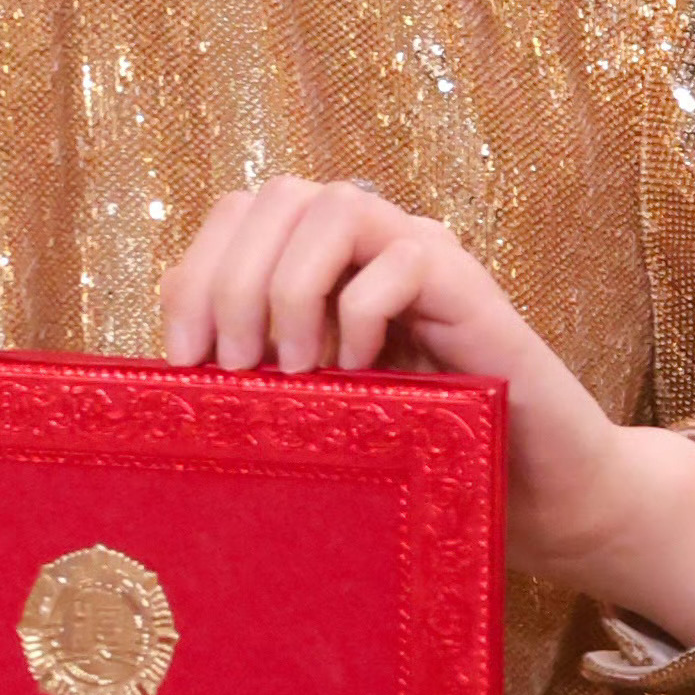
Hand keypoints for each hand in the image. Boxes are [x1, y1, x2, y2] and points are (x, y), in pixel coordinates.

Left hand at [156, 179, 694, 645]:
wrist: (534, 497)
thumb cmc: (418, 464)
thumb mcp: (313, 422)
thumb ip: (255, 385)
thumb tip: (161, 392)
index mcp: (317, 266)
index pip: (234, 216)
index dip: (193, 274)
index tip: (181, 362)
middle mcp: (367, 245)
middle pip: (273, 196)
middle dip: (231, 281)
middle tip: (235, 370)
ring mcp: (420, 257)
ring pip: (334, 203)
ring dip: (292, 287)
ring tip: (296, 370)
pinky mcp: (471, 287)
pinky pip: (403, 257)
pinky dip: (363, 312)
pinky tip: (363, 373)